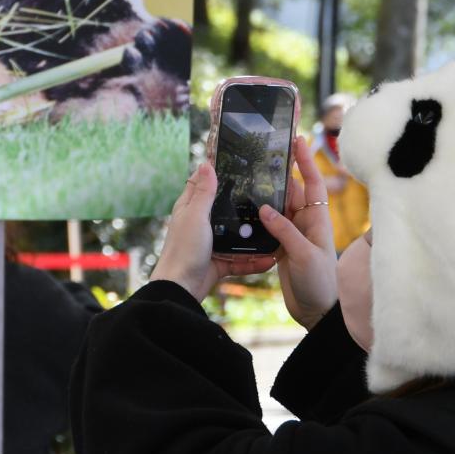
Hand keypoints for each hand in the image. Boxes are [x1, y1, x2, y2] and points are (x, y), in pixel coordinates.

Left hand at [150, 161, 275, 301]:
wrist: (181, 290)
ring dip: (252, 235)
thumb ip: (204, 193)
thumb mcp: (195, 216)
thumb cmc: (183, 249)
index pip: (203, 183)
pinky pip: (240, 259)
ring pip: (236, 235)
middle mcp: (201, 223)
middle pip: (225, 208)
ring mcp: (211, 243)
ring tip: (273, 229)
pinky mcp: (219, 262)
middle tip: (266, 195)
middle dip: (242, 203)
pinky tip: (269, 260)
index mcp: (191, 208)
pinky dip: (253, 261)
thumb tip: (206, 163)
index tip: (238, 163)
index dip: (217, 172)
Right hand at [258, 136, 338, 330]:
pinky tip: (241, 211)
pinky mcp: (280, 247)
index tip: (297, 139)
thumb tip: (264, 208)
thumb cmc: (320, 283)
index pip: (312, 182)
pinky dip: (256, 219)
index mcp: (316, 219)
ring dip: (263, 196)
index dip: (305, 161)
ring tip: (245, 178)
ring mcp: (291, 234)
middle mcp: (304, 222)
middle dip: (276, 174)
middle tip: (259, 155)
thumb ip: (285, 231)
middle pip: (289, 191)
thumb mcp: (304, 255)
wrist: (318, 313)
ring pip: (275, 207)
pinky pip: (266, 227)